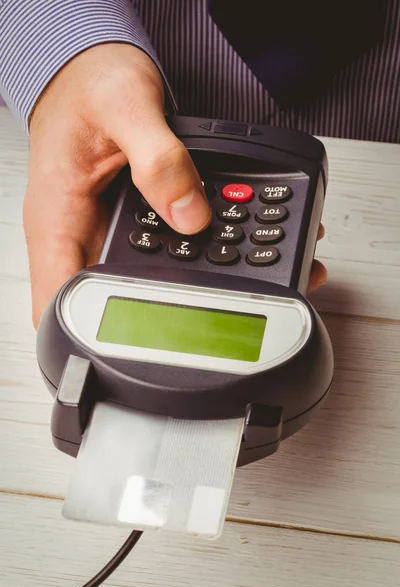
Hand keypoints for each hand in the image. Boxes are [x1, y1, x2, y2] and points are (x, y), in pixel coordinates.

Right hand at [24, 43, 325, 328]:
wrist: (94, 73)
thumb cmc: (89, 85)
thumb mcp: (124, 106)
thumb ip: (157, 158)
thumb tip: (189, 214)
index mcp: (59, 219)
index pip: (58, 299)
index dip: (83, 338)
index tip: (127, 354)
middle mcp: (82, 236)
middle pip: (113, 300)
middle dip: (163, 315)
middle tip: (216, 314)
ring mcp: (108, 235)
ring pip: (146, 278)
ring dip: (190, 285)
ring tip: (243, 283)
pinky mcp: (133, 225)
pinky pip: (166, 251)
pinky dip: (200, 255)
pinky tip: (232, 252)